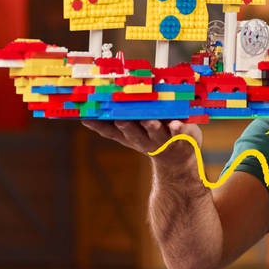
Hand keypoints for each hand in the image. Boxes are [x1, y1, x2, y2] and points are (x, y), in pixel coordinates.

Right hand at [80, 119, 200, 163]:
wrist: (177, 160)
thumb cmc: (150, 138)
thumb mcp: (131, 134)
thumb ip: (116, 122)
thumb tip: (89, 109)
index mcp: (129, 136)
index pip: (111, 131)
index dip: (99, 126)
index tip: (87, 118)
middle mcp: (144, 139)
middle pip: (133, 133)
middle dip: (127, 126)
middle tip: (120, 119)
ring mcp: (163, 139)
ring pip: (155, 132)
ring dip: (151, 127)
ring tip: (148, 121)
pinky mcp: (181, 136)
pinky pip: (180, 132)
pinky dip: (178, 129)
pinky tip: (176, 124)